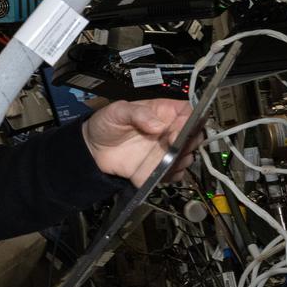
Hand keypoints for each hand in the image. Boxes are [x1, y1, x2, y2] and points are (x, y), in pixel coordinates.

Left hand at [80, 99, 201, 183]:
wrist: (92, 148)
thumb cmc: (106, 124)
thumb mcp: (118, 111)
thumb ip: (137, 113)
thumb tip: (157, 125)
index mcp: (163, 112)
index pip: (188, 112)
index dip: (190, 120)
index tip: (180, 129)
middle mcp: (169, 131)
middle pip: (194, 135)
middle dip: (190, 142)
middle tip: (174, 146)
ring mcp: (166, 151)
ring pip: (187, 156)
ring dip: (182, 160)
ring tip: (168, 160)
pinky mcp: (159, 168)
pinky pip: (174, 174)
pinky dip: (172, 175)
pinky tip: (161, 172)